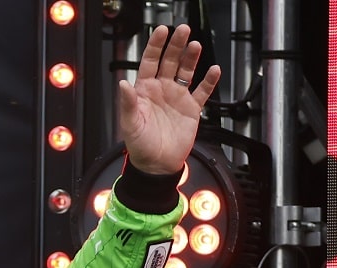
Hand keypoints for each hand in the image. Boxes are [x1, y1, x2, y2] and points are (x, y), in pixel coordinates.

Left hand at [116, 24, 221, 174]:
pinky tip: (214, 70)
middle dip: (176, 45)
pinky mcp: (191, 109)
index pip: (149, 62)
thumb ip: (127, 103)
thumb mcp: (130, 124)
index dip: (155, 46)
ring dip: (191, 58)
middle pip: (170, 61)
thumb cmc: (140, 147)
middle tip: (183, 31)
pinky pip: (202, 91)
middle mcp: (162, 91)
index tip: (162, 31)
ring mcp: (177, 98)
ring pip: (187, 72)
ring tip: (195, 45)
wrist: (157, 166)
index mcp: (145, 91)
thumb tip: (122, 84)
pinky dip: (209, 81)